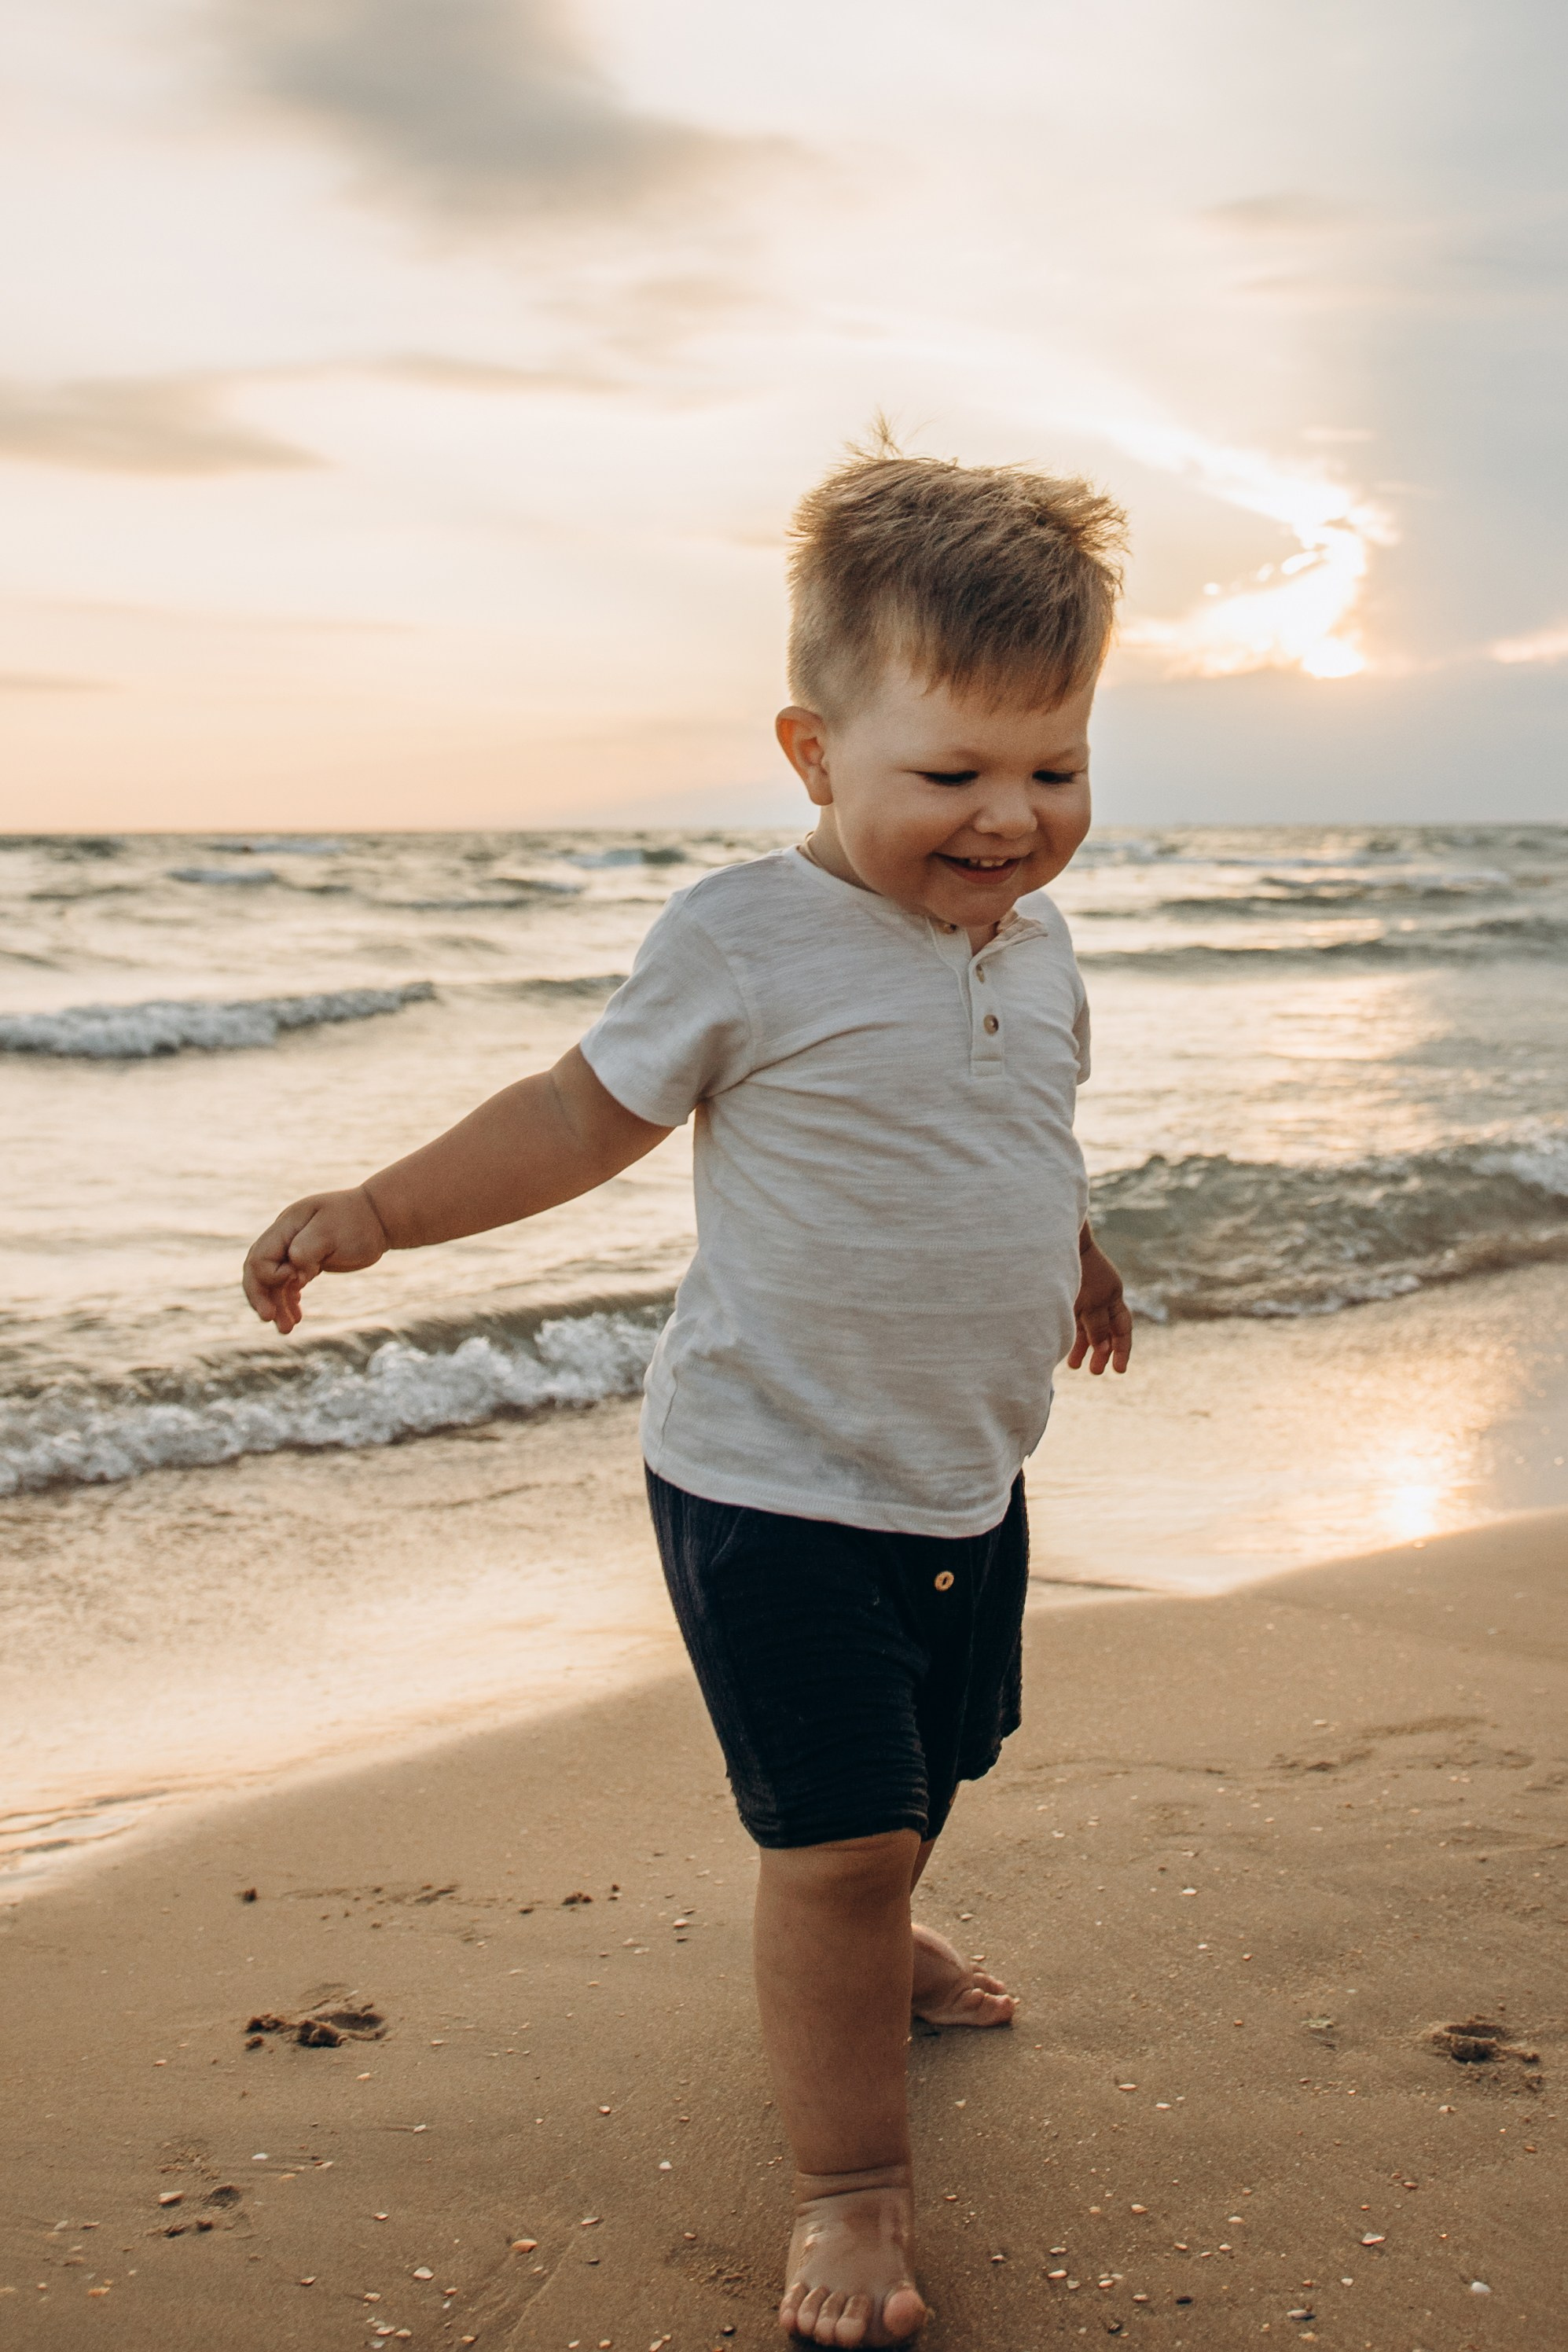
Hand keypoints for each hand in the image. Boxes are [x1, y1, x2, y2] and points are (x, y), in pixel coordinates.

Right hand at [241, 1186, 389, 1334]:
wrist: (380, 1218)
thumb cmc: (358, 1222)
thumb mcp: (331, 1232)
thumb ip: (306, 1250)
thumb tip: (293, 1275)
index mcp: (287, 1226)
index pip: (260, 1256)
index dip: (269, 1275)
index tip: (297, 1280)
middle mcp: (286, 1238)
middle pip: (259, 1270)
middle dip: (261, 1296)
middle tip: (269, 1319)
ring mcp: (295, 1250)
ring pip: (274, 1282)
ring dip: (277, 1305)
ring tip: (287, 1330)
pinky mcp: (307, 1262)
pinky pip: (289, 1284)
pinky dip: (290, 1301)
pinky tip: (296, 1317)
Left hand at [1066, 1240, 1131, 1375]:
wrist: (1056, 1241)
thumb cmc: (1077, 1271)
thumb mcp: (1090, 1303)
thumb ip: (1097, 1328)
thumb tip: (1104, 1351)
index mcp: (1113, 1294)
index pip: (1122, 1328)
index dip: (1122, 1350)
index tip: (1119, 1371)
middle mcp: (1101, 1295)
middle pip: (1105, 1329)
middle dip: (1101, 1351)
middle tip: (1094, 1372)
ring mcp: (1084, 1294)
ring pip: (1087, 1325)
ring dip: (1083, 1345)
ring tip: (1073, 1365)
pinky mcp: (1067, 1293)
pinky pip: (1073, 1318)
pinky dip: (1071, 1332)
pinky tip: (1063, 1346)